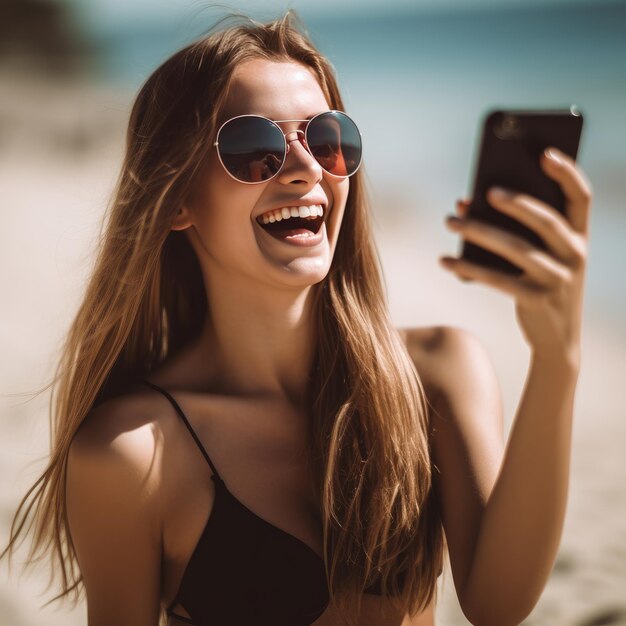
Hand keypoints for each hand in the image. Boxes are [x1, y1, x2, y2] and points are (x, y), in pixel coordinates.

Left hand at [440, 147, 591, 365]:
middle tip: (485, 190)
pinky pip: (497, 279)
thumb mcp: (541, 257)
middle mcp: (576, 255)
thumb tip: (467, 201)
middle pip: (546, 219)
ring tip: (450, 219)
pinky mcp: (536, 299)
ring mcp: (559, 279)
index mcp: (580, 237)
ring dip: (478, 230)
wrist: (557, 340)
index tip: (544, 152)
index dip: (567, 173)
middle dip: (515, 201)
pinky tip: (445, 259)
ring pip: (515, 248)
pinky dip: (468, 267)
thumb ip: (515, 228)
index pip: (581, 197)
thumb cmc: (542, 285)